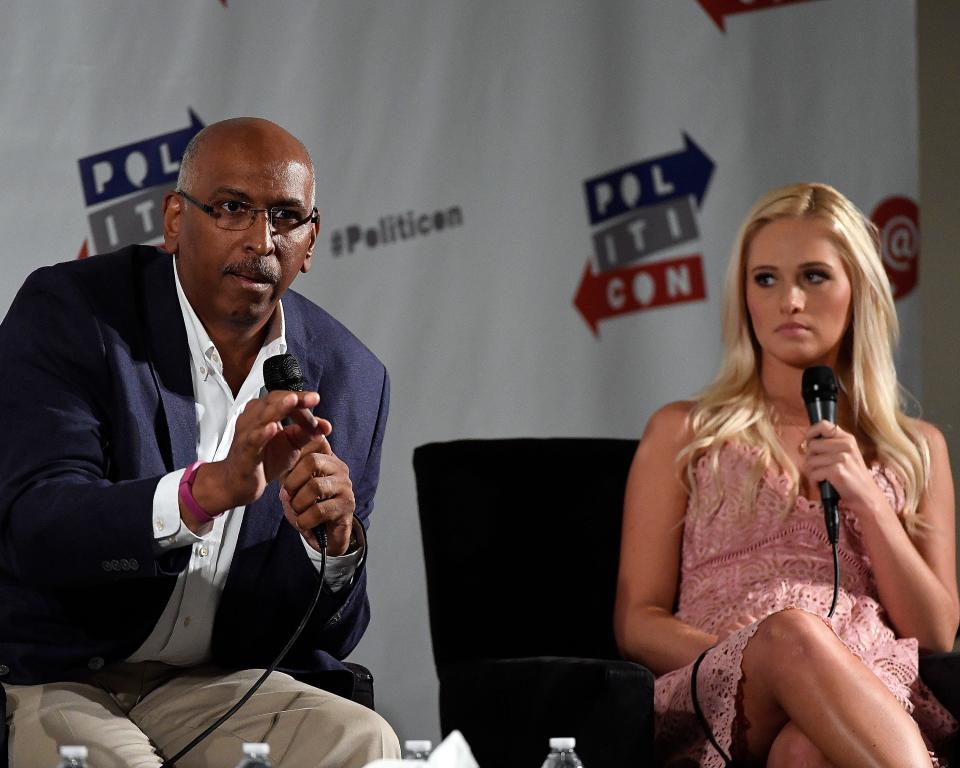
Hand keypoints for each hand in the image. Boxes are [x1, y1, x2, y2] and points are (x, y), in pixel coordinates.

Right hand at [186, 391, 331, 526]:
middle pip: (273, 401)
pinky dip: (262, 433)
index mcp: (264, 413)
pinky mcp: (244, 453)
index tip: (316, 398)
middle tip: (313, 398)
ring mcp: (247, 435)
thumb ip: (307, 433)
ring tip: (292, 400)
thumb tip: (327, 425)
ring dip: (278, 408)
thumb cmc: (263, 459)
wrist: (238, 483)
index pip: (284, 398)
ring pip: (262, 417)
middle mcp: (253, 419)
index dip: (301, 399)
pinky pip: (252, 440)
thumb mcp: (291, 445)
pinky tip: (273, 428)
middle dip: (294, 399)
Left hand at [279, 433, 355, 554]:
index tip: (286, 470)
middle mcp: (339, 468)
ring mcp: (345, 486)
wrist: (323, 535)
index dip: (296, 453)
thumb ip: (288, 468)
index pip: (314, 441)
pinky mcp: (347, 506)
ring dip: (298, 503)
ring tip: (297, 511)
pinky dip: (304, 519)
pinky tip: (304, 523)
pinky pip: (319, 510)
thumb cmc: (305, 505)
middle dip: (292, 482)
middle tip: (287, 495)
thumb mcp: (293, 484)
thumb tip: (279, 459)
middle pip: (312, 461)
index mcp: (326, 457)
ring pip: (315, 486)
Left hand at [801, 421, 888, 516]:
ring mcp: (842, 458)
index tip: (808, 441)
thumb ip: (831, 445)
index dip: (811, 432)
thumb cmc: (853, 477)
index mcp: (848, 438)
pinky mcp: (837, 471)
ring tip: (823, 478)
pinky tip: (822, 485)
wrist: (867, 497)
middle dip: (811, 458)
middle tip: (819, 468)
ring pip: (810, 460)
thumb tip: (807, 441)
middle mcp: (846, 445)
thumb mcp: (846, 455)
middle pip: (812, 445)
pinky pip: (813, 473)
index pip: (823, 425)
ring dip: (812, 472)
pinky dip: (815, 482)